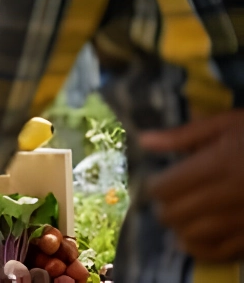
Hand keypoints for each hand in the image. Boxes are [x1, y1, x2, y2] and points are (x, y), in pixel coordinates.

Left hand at [139, 111, 243, 261]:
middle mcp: (230, 194)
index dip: (155, 186)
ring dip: (179, 228)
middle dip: (164, 207)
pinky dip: (202, 248)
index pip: (166, 187)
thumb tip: (144, 141)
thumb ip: (182, 136)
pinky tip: (195, 238)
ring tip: (180, 217)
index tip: (157, 181)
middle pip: (175, 214)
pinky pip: (221, 251)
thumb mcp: (225, 124)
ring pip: (194, 236)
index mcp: (219, 164)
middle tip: (168, 199)